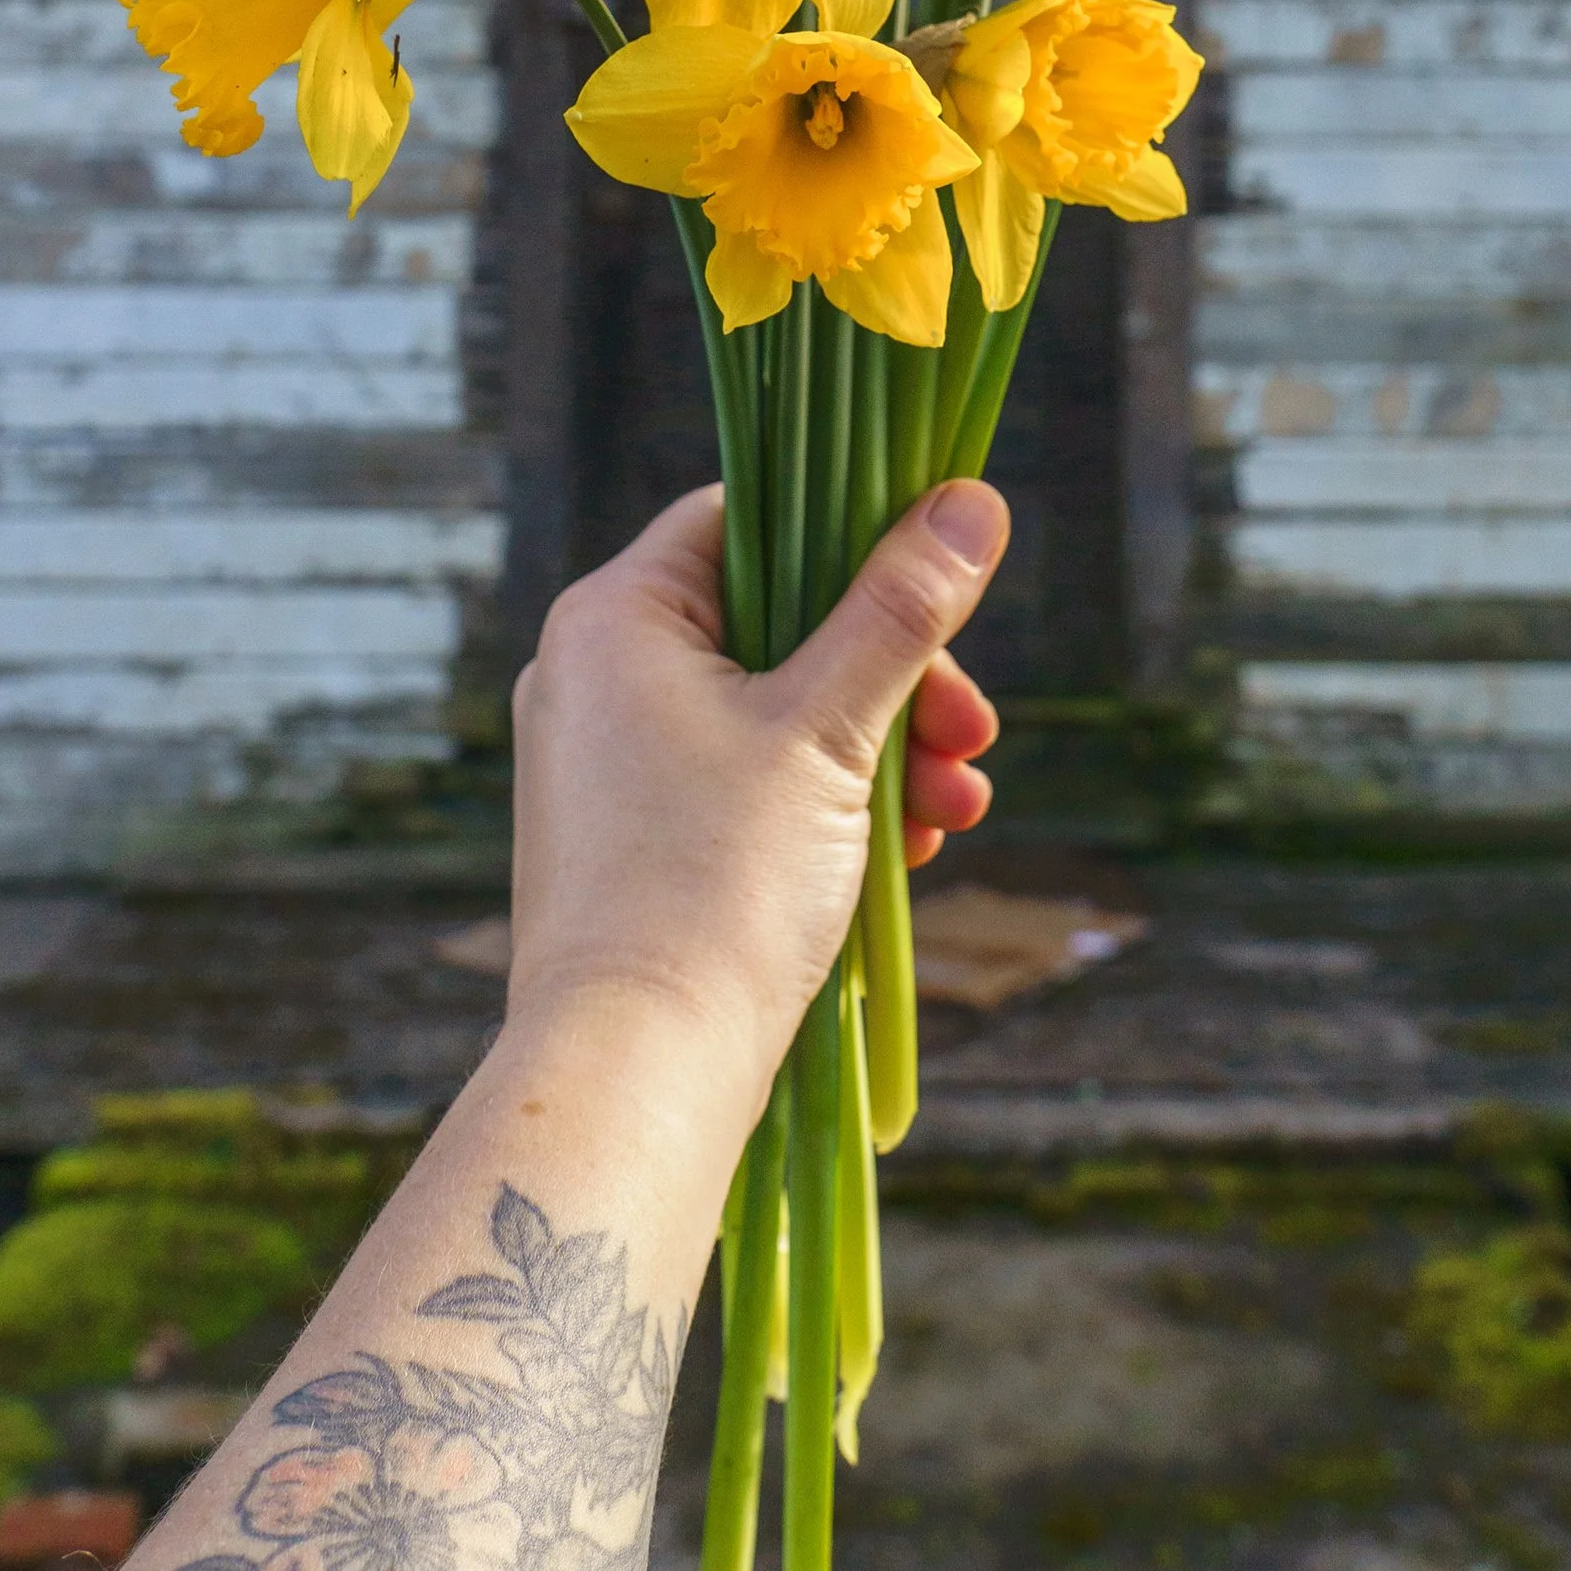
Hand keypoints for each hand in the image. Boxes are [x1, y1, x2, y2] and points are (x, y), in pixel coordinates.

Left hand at [507, 479, 1007, 1108]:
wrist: (637, 1070)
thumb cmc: (717, 886)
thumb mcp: (830, 730)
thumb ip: (902, 610)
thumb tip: (973, 500)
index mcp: (617, 617)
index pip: (749, 515)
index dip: (854, 537)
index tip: (940, 586)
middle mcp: (596, 673)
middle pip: (779, 620)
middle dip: (897, 676)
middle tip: (974, 731)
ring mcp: (612, 761)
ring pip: (778, 709)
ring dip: (883, 747)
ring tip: (957, 809)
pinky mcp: (637, 838)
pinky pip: (752, 782)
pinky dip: (833, 803)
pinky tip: (911, 853)